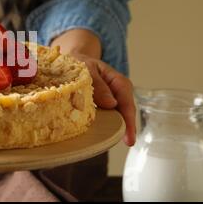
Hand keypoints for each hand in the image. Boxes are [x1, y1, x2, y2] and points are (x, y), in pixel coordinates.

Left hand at [51, 29, 135, 145]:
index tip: (129, 138)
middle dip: (125, 128)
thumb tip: (112, 104)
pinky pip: (105, 117)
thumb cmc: (80, 62)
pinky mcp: (101, 107)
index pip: (126, 102)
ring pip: (116, 117)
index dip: (129, 120)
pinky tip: (99, 137)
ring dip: (114, 129)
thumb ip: (98, 83)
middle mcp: (117, 93)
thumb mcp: (87, 68)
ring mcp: (110, 101)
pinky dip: (103, 126)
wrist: (73, 60)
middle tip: (126, 142)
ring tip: (110, 143)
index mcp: (118, 81)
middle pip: (124, 113)